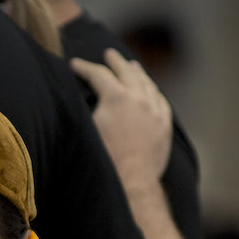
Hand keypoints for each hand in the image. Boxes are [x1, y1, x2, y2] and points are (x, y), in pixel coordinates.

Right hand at [70, 48, 171, 188]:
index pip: (98, 75)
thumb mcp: (86, 130)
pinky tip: (150, 90)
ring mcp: (155, 112)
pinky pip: (160, 101)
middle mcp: (139, 99)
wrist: (129, 185)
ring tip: (131, 66)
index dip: (84, 68)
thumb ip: (85, 108)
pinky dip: (153, 92)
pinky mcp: (164, 127)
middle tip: (108, 53)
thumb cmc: (103, 161)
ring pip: (147, 84)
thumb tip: (76, 95)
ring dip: (137, 73)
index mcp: (117, 98)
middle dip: (115, 62)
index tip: (74, 65)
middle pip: (127, 72)